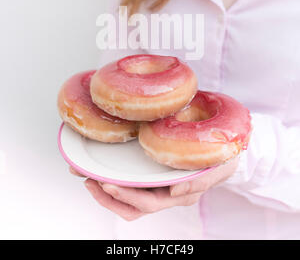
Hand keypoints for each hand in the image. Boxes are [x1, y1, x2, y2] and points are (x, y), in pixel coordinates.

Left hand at [69, 157, 237, 220]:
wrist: (226, 150)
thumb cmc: (223, 158)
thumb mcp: (218, 167)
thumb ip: (198, 180)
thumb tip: (174, 191)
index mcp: (179, 194)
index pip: (148, 203)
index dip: (126, 197)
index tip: (107, 183)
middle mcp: (166, 194)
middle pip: (132, 207)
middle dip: (108, 196)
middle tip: (88, 179)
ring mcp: (159, 187)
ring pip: (128, 201)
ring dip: (105, 193)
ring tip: (87, 176)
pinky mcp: (154, 176)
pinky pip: (131, 186)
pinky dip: (113, 181)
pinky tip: (100, 170)